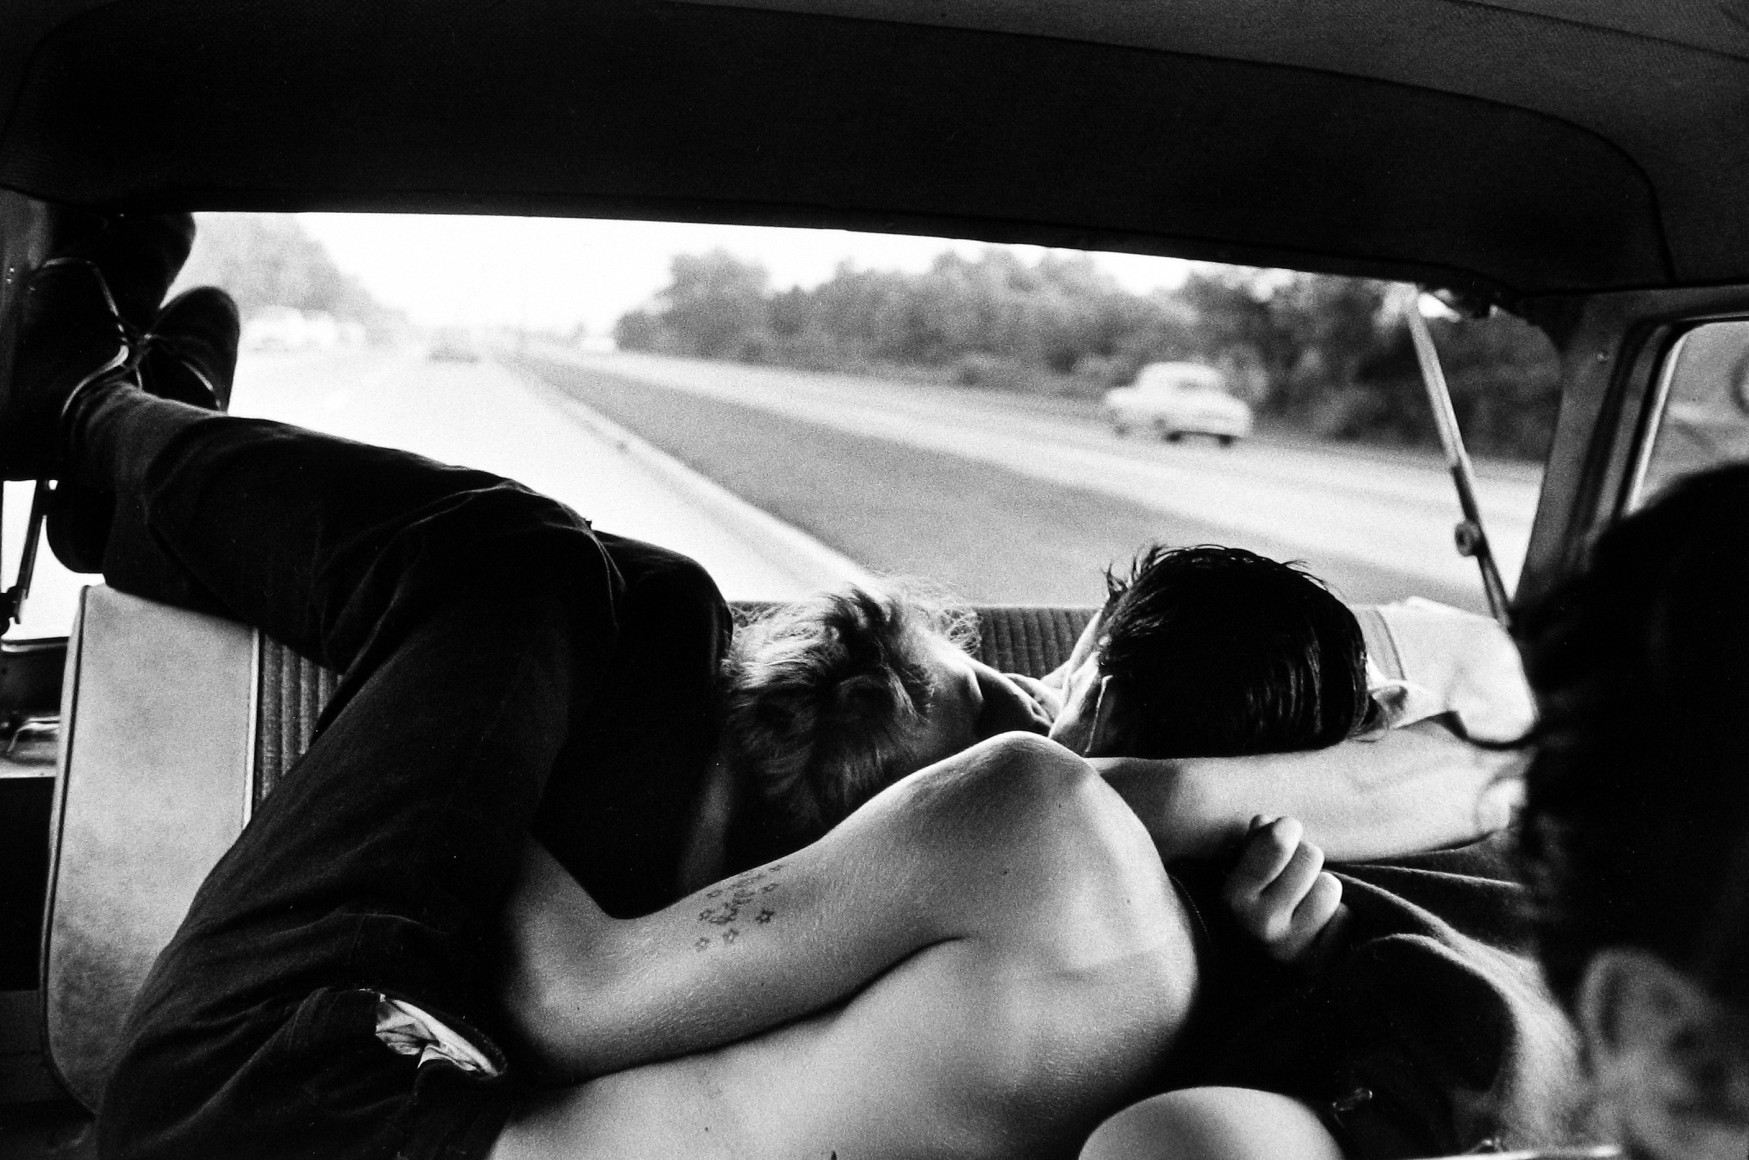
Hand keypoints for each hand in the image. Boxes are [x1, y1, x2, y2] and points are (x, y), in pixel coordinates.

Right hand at [1223, 815, 1346, 965]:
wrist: (1252, 978)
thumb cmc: (1251, 910)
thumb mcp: (1240, 875)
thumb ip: (1253, 845)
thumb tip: (1269, 822)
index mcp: (1234, 897)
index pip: (1278, 840)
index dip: (1286, 829)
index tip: (1284, 832)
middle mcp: (1260, 925)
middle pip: (1310, 856)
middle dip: (1305, 860)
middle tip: (1294, 875)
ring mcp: (1291, 949)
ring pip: (1330, 887)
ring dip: (1321, 889)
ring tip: (1305, 903)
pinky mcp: (1320, 965)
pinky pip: (1345, 918)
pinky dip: (1336, 918)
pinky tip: (1317, 927)